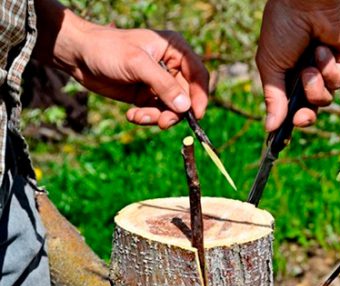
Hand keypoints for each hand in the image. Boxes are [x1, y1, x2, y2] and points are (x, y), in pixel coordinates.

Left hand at [34, 1, 207, 128]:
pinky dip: (146, 118)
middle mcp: (171, 67)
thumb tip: (185, 107)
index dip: (200, 96)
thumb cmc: (107, 49)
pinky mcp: (147, 96)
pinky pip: (156, 113)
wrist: (78, 55)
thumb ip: (164, 85)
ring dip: (158, 117)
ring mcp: (159, 83)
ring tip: (139, 116)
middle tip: (161, 123)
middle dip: (174, 112)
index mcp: (175, 50)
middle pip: (186, 97)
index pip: (198, 75)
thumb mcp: (137, 64)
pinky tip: (131, 114)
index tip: (196, 115)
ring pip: (172, 108)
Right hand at [256, 0, 339, 131]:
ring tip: (310, 63)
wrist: (305, 2)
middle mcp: (308, 75)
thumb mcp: (270, 66)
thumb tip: (269, 127)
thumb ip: (272, 98)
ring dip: (315, 84)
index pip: (290, 107)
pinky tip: (323, 51)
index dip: (289, 122)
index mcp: (287, 76)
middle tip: (301, 117)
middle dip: (306, 115)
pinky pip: (339, 81)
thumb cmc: (282, 29)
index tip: (281, 138)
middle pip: (311, 109)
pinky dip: (330, 70)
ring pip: (326, 98)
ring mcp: (328, 69)